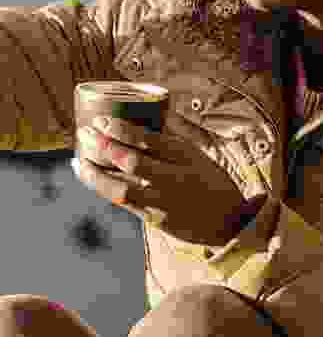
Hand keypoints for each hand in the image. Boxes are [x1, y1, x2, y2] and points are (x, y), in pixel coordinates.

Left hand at [72, 110, 258, 246]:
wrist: (227, 222)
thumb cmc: (210, 181)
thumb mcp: (197, 155)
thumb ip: (171, 138)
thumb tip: (147, 113)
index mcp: (185, 156)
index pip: (149, 140)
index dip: (121, 129)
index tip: (101, 120)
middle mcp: (173, 178)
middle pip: (132, 162)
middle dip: (103, 146)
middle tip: (84, 132)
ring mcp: (162, 201)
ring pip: (121, 188)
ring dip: (95, 173)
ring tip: (80, 159)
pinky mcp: (154, 219)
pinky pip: (122, 202)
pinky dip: (102, 188)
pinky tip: (88, 176)